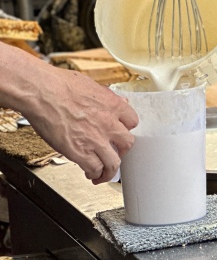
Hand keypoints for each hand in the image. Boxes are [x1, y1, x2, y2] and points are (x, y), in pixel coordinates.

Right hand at [24, 65, 137, 183]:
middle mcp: (109, 124)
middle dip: (122, 151)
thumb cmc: (58, 85)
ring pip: (114, 162)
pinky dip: (95, 174)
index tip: (120, 133)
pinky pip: (95, 168)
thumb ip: (107, 96)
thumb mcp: (91, 85)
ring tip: (105, 173)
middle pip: (128, 144)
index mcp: (113, 105)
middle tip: (116, 153)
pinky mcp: (80, 152)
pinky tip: (91, 174)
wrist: (41, 92)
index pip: (132, 121)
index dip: (126, 129)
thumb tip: (118, 100)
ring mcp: (96, 139)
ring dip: (110, 170)